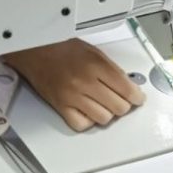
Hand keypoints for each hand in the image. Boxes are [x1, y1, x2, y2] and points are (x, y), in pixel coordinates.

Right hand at [4, 38, 144, 131]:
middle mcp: (85, 82)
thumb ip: (111, 68)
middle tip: (121, 100)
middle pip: (119, 107)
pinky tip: (88, 110)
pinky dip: (88, 120)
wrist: (35, 49)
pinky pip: (82, 125)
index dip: (137, 97)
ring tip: (103, 103)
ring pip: (103, 118)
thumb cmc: (62, 47)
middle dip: (124, 105)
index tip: (138, 98)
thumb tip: (128, 86)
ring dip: (107, 113)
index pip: (127, 89)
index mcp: (96, 65)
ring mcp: (72, 96)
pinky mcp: (60, 107)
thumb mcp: (93, 51)